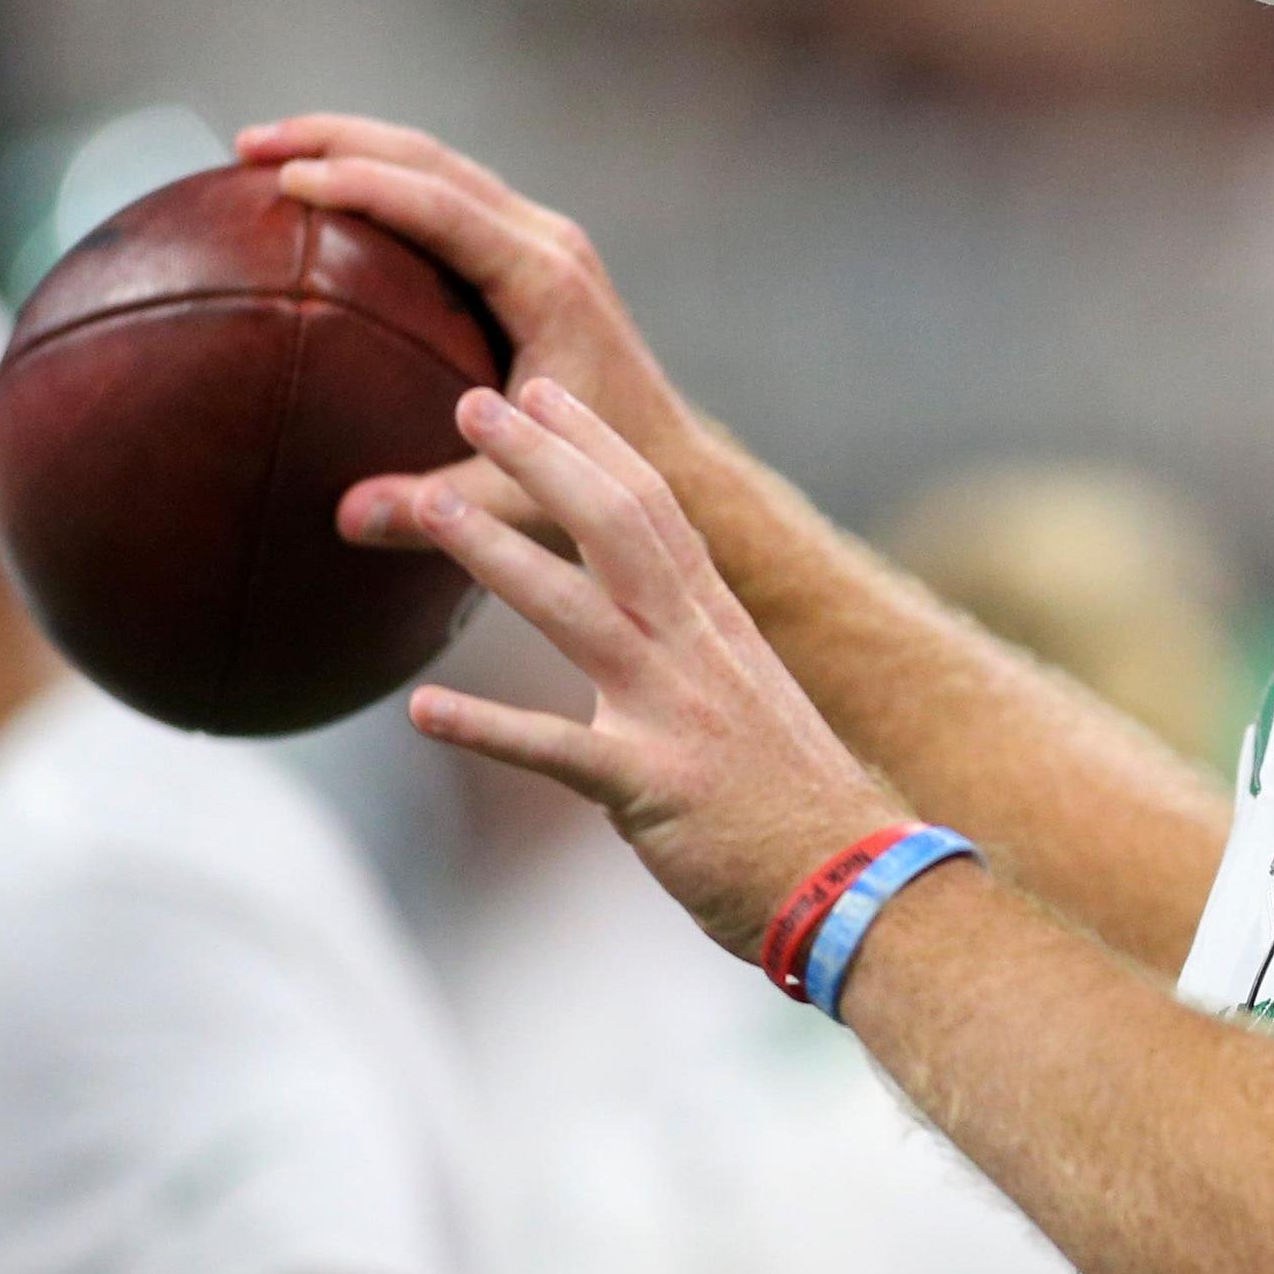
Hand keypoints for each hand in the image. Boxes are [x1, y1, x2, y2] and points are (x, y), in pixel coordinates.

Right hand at [231, 116, 706, 550]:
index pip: (440, 206)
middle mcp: (548, 244)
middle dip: (336, 141)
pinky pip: (449, 196)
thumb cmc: (603, 481)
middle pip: (431, 161)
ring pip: (439, 166)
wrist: (675, 463)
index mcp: (545, 282)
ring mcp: (544, 242)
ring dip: (353, 149)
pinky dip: (384, 182)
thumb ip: (439, 507)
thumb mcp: (520, 499)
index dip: (359, 183)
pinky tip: (327, 199)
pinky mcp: (532, 254)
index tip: (285, 180)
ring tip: (269, 154)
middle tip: (249, 145)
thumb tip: (347, 517)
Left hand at [404, 375, 901, 952]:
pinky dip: (487, 729)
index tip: (536, 388)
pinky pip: (557, 750)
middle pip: (615, 526)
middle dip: (541, 459)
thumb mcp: (744, 701)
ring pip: (576, 611)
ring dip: (497, 554)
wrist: (852, 885)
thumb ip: (687, 655)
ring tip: (427, 505)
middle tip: (470, 401)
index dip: (592, 441)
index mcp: (717, 626)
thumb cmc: (792, 804)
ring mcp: (676, 714)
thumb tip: (635, 624)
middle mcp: (696, 652)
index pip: (654, 506)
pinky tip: (421, 711)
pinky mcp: (652, 787)